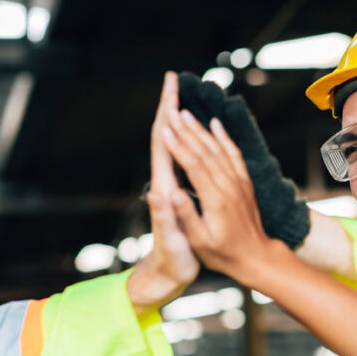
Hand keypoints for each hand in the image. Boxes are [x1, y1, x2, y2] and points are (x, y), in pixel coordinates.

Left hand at [127, 73, 198, 314]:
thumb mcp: (172, 242)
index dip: (166, 113)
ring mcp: (171, 187)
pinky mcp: (179, 194)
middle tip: (175, 80)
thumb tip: (160, 193)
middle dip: (168, 107)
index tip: (171, 88)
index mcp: (164, 188)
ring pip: (174, 144)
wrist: (166, 276)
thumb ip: (166, 218)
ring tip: (184, 97)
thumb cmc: (172, 262)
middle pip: (164, 136)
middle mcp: (164, 182)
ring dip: (177, 119)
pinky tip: (196, 134)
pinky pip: (184, 159)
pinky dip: (189, 140)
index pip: (162, 142)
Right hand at [163, 109, 286, 281]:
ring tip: (185, 113)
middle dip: (186, 131)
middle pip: (205, 152)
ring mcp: (239, 183)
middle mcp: (229, 187)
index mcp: (215, 200)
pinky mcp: (245, 183)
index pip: (194, 166)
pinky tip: (215, 124)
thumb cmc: (224, 254)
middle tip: (170, 112)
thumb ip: (187, 216)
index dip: (178, 147)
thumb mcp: (200, 241)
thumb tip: (171, 194)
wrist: (257, 257)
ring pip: (219, 149)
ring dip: (201, 130)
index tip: (164, 130)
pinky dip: (224, 137)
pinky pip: (234, 154)